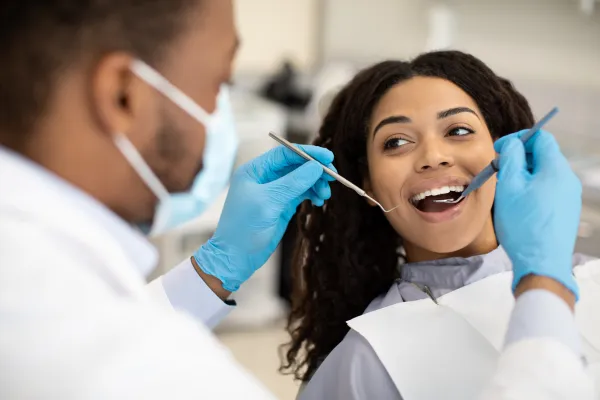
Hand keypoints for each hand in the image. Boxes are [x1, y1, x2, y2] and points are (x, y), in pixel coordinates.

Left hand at [193, 144, 334, 291]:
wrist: (235, 258)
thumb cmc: (245, 228)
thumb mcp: (269, 202)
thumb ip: (293, 183)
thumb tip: (316, 167)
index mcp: (255, 170)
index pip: (285, 153)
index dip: (308, 153)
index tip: (329, 158)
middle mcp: (264, 177)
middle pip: (295, 165)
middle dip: (315, 170)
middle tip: (332, 177)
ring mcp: (273, 191)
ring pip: (300, 179)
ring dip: (315, 183)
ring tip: (325, 195)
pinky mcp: (281, 205)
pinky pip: (301, 193)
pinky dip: (311, 194)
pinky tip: (319, 200)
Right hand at [493, 130, 580, 298]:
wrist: (541, 263)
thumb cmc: (523, 224)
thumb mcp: (509, 186)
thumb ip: (510, 158)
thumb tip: (512, 144)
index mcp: (556, 169)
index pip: (541, 138)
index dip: (518, 138)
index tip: (499, 150)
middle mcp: (567, 180)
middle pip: (542, 156)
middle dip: (518, 159)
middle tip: (498, 171)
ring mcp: (568, 196)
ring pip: (543, 174)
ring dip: (522, 175)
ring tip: (505, 191)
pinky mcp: (565, 211)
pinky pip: (547, 190)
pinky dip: (530, 189)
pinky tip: (516, 205)